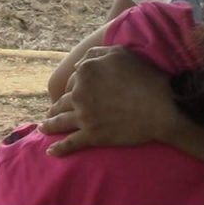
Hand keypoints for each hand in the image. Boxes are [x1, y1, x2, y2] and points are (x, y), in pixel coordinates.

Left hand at [39, 45, 179, 155]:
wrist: (160, 106)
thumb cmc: (144, 76)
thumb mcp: (120, 53)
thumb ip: (95, 54)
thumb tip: (78, 64)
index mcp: (85, 72)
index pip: (73, 80)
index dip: (73, 85)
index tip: (73, 91)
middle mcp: (79, 94)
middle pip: (63, 100)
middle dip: (56, 106)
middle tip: (51, 111)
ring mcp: (84, 116)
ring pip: (60, 121)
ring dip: (50, 124)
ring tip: (43, 128)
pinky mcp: (92, 136)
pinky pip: (70, 143)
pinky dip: (59, 148)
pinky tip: (50, 151)